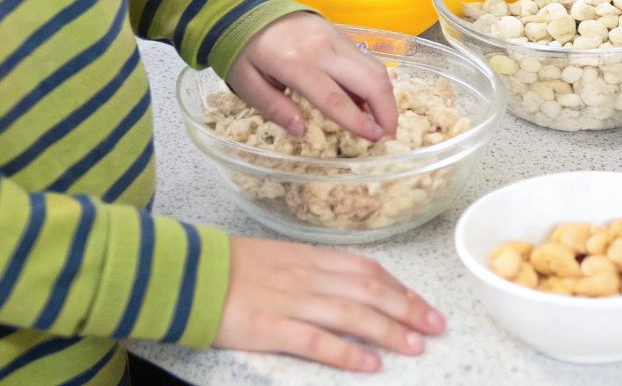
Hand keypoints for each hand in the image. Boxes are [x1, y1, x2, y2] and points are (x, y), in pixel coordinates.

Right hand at [215, 237, 444, 370]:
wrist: (185, 273)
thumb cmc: (230, 267)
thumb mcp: (279, 257)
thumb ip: (313, 270)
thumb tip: (347, 284)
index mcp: (312, 258)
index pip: (369, 271)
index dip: (401, 288)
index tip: (423, 305)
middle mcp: (309, 277)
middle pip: (371, 291)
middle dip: (409, 309)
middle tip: (436, 326)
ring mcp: (291, 302)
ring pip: (352, 314)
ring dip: (389, 330)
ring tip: (416, 346)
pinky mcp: (270, 327)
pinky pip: (316, 340)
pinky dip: (346, 352)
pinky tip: (370, 364)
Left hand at [227, 11, 397, 139]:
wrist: (250, 9)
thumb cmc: (246, 51)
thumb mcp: (246, 83)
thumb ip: (273, 108)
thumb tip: (300, 131)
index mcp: (296, 64)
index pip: (334, 97)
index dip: (357, 120)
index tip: (376, 139)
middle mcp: (323, 49)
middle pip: (369, 79)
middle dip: (386, 110)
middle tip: (388, 136)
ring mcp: (337, 38)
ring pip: (375, 68)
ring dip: (386, 97)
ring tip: (384, 122)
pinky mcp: (343, 34)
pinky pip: (368, 61)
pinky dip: (376, 84)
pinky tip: (370, 102)